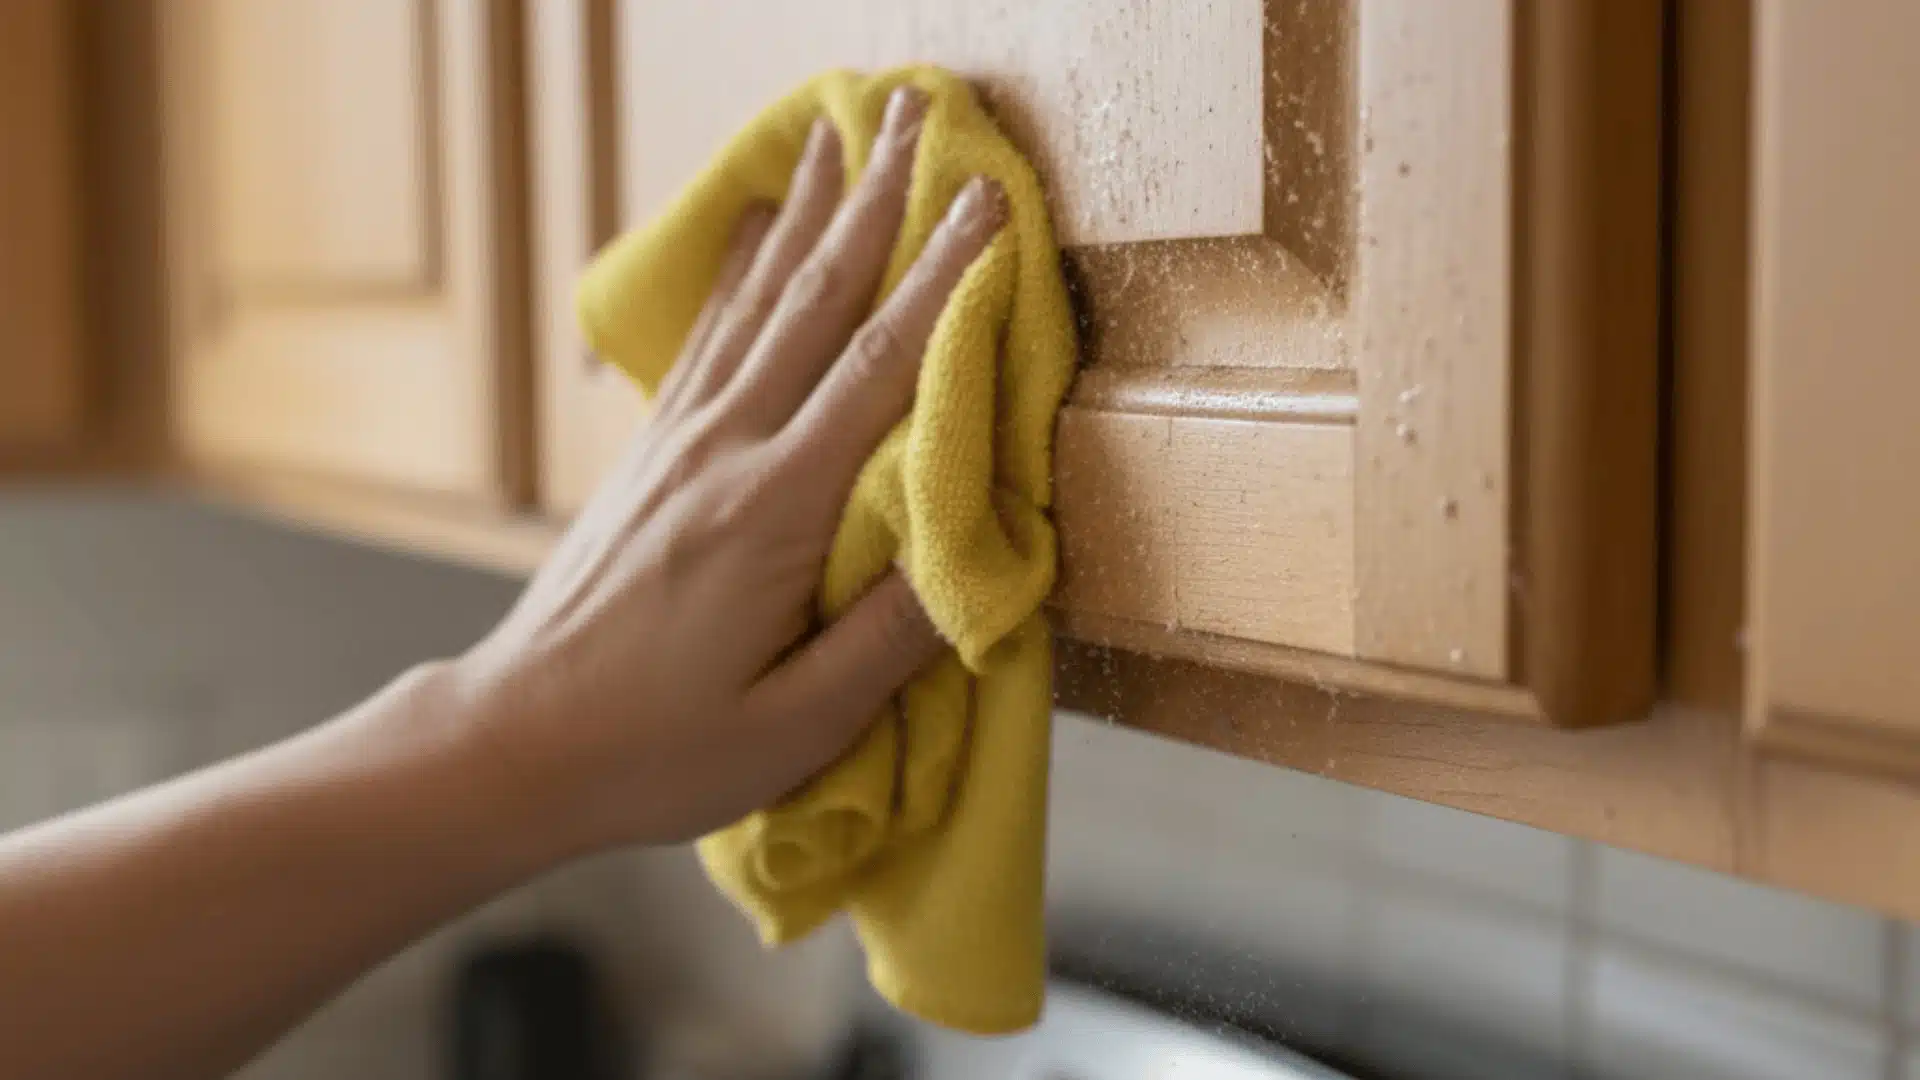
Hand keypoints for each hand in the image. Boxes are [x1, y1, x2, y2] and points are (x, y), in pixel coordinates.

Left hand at [456, 86, 1006, 854]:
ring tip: (843, 131)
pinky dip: (739, 267)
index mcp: (773, 510)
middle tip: (918, 112)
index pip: (875, 370)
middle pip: (813, 300)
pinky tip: (753, 226)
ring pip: (758, 300)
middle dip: (875, 199)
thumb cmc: (658, 751)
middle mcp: (723, 449)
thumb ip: (889, 637)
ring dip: (809, 209)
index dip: (938, 281)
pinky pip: (708, 335)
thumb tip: (978, 555)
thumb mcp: (795, 725)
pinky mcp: (653, 453)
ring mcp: (679, 442)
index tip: (986, 202)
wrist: (514, 743)